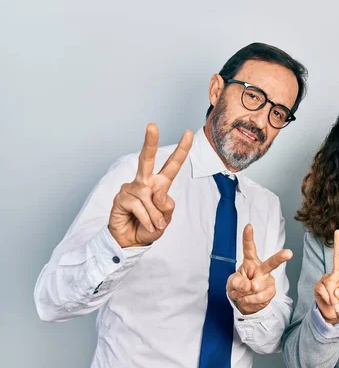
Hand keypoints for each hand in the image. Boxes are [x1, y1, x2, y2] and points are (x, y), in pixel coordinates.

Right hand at [108, 123, 192, 247]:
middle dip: (150, 142)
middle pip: (147, 159)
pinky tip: (146, 226)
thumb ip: (166, 206)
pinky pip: (139, 207)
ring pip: (149, 197)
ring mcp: (131, 188)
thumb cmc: (149, 227)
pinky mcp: (121, 197)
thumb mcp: (165, 219)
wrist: (131, 242)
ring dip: (155, 216)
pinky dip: (146, 219)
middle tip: (152, 126)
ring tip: (154, 225)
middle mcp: (145, 182)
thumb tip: (159, 192)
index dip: (181, 150)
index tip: (188, 133)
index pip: (172, 165)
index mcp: (160, 184)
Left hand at [226, 224, 292, 314]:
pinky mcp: (271, 291)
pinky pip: (261, 297)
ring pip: (259, 286)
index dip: (248, 237)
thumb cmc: (238, 287)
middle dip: (280, 258)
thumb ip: (236, 282)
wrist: (244, 303)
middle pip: (271, 263)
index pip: (249, 248)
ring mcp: (268, 280)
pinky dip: (251, 300)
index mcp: (250, 262)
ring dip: (247, 293)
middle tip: (289, 253)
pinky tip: (247, 299)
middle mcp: (262, 269)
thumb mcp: (232, 283)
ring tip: (243, 294)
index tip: (248, 226)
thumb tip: (248, 285)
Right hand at [314, 230, 338, 324]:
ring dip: (333, 298)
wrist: (332, 316)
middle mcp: (338, 274)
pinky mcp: (319, 285)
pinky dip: (327, 299)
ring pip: (330, 284)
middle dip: (338, 243)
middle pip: (338, 257)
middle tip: (338, 231)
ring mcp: (327, 279)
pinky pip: (322, 290)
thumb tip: (337, 291)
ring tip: (336, 305)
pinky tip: (329, 302)